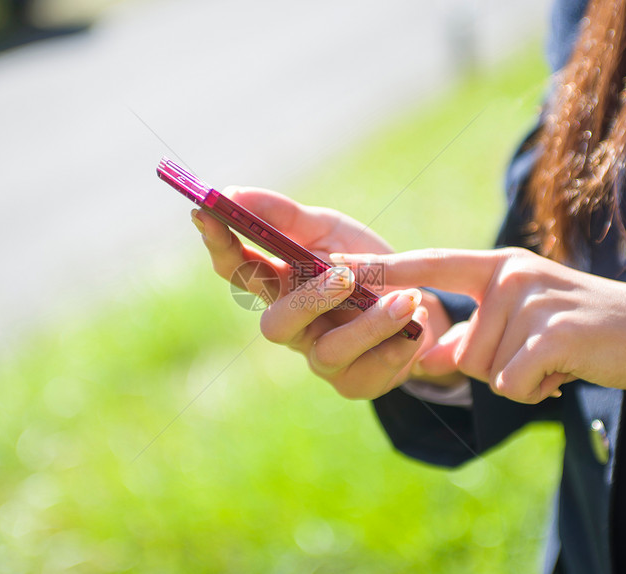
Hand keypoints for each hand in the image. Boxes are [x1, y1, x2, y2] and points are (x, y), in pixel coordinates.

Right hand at [191, 187, 451, 398]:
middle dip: (308, 300)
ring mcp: (320, 359)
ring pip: (328, 353)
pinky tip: (417, 325)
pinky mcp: (354, 383)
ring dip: (369, 326)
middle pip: (275, 325)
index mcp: (277, 286)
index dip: (218, 244)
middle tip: (343, 275)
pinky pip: (368, 375)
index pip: (236, 268)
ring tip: (407, 300)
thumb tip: (233, 192)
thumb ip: (284, 216)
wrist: (417, 303)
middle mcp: (292, 326)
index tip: (207, 212)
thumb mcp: (329, 230)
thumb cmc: (363, 264)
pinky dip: (397, 347)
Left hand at [335, 247, 625, 402]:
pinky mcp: (551, 333)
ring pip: (484, 370)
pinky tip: (568, 370)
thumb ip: (475, 333)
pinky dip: (538, 389)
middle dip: (497, 366)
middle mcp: (509, 275)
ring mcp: (531, 300)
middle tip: (543, 350)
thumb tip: (429, 357)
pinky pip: (511, 384)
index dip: (381, 269)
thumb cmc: (587, 330)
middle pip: (460, 349)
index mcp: (500, 266)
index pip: (429, 264)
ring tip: (560, 356)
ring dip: (521, 378)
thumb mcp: (526, 321)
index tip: (334, 265)